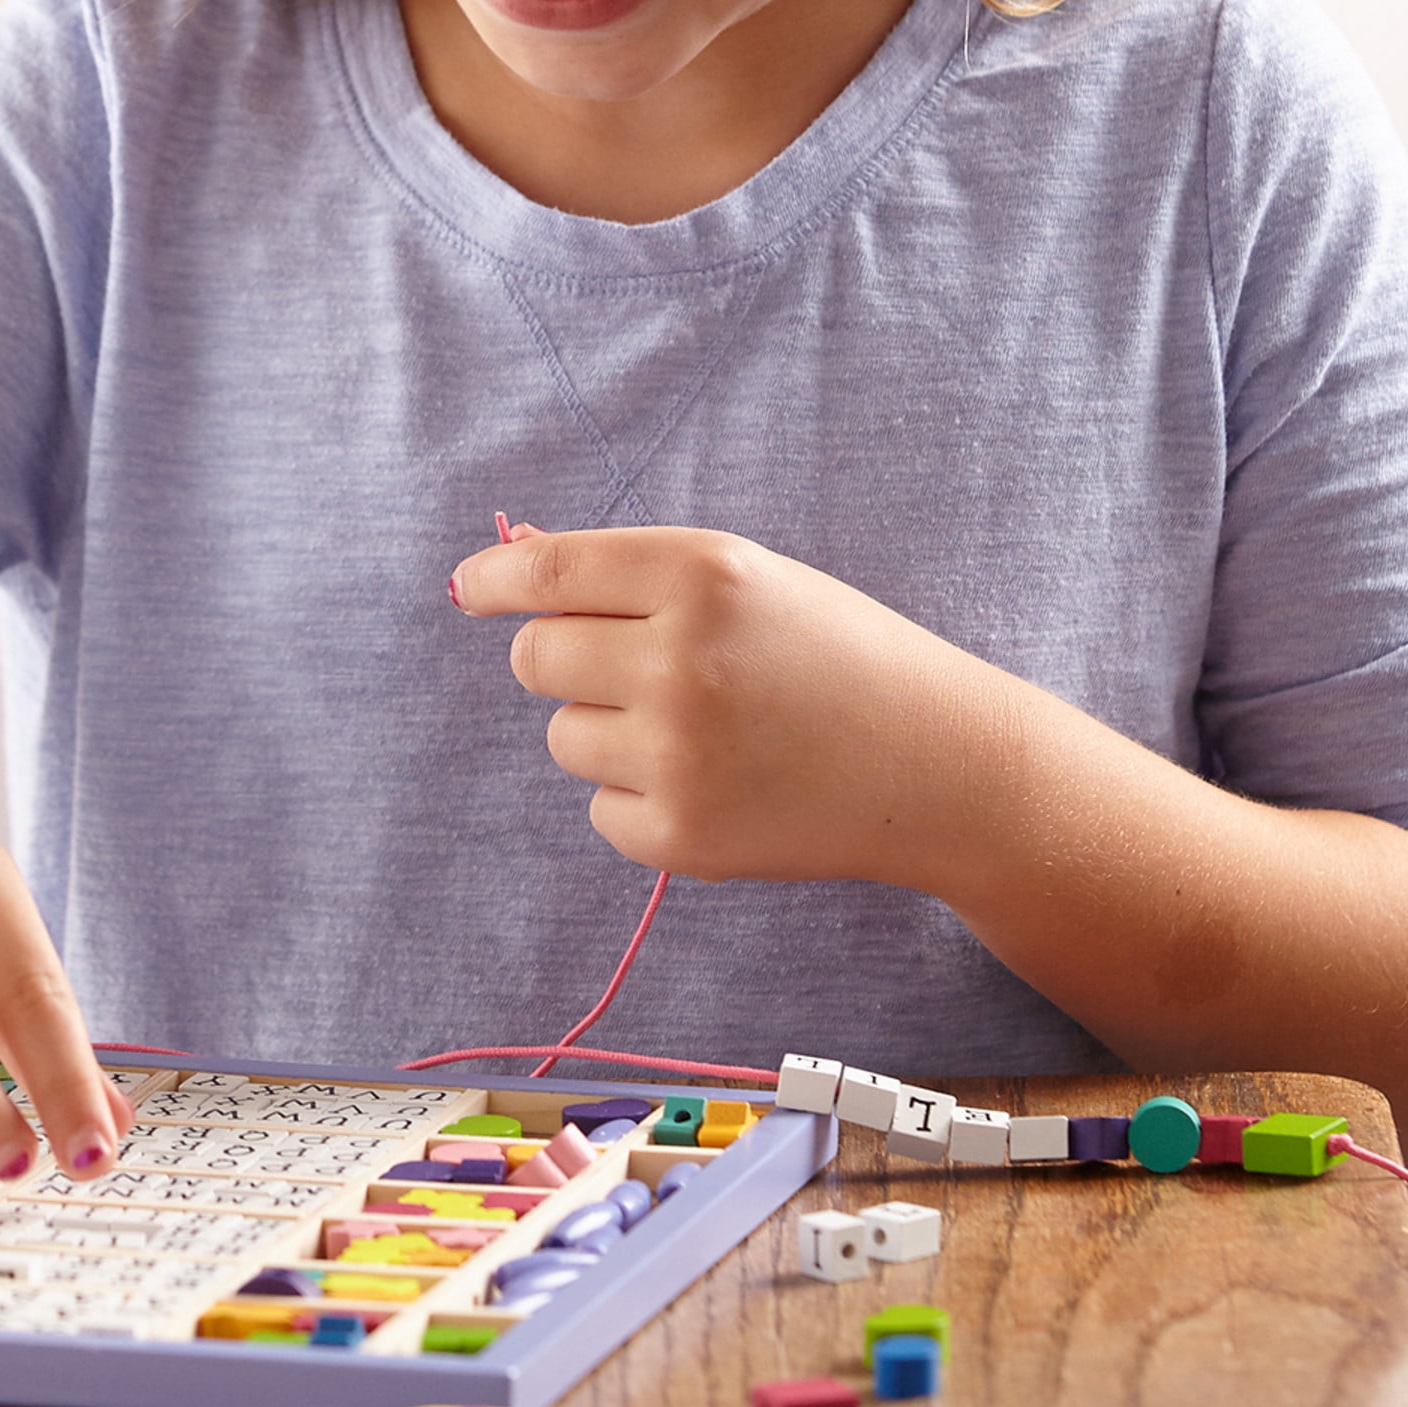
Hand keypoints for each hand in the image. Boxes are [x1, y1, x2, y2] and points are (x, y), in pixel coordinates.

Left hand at [448, 523, 1016, 885]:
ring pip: (564, 737)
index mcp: (698, 576)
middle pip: (536, 659)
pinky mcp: (680, 837)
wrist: (937, 766)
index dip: (493, 582)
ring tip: (708, 731)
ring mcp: (676, 755)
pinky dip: (642, 800)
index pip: (546, 575)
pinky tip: (721, 784)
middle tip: (634, 668)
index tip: (469, 589)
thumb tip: (509, 570)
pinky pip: (600, 809)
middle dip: (564, 660)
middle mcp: (679, 660)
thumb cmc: (837, 655)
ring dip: (611, 732)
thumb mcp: (749, 580)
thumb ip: (634, 577)